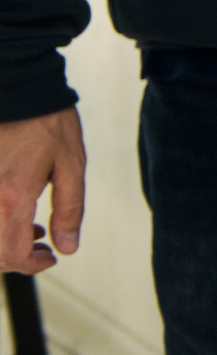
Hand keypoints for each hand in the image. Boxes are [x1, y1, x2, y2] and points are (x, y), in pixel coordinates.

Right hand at [0, 108, 83, 273]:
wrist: (19, 89)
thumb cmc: (47, 121)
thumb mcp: (71, 165)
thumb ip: (70, 210)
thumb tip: (68, 246)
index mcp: (12, 198)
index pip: (11, 254)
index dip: (31, 266)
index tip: (50, 258)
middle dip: (16, 259)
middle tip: (43, 247)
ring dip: (4, 243)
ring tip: (33, 230)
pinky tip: (15, 213)